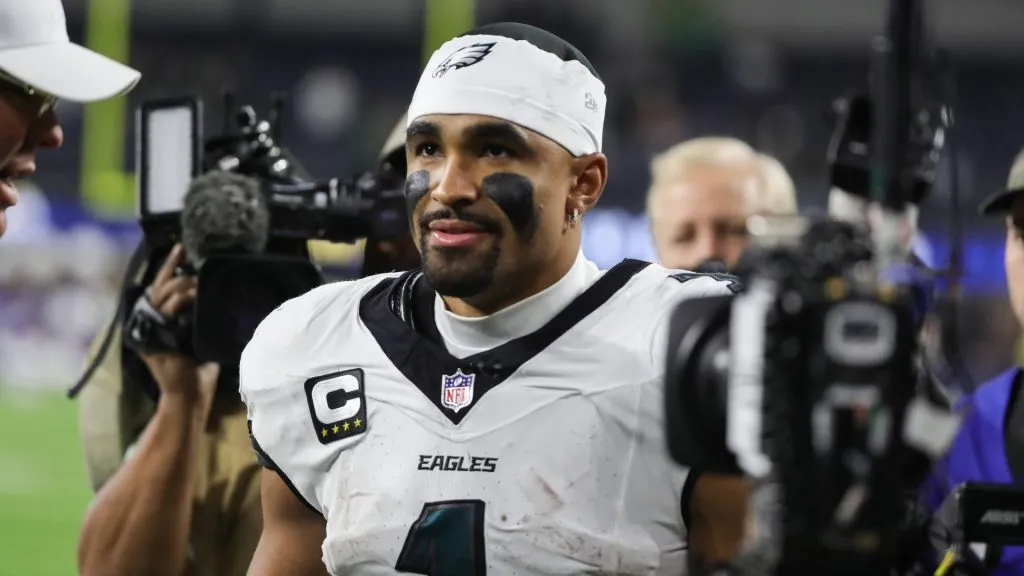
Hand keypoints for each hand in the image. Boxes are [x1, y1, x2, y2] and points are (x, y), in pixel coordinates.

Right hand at [139, 244, 217, 408]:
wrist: (192, 397)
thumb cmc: (200, 371)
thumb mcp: (201, 337)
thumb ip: (202, 317)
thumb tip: (219, 294)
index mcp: (160, 321)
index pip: (161, 287)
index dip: (170, 267)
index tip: (181, 248)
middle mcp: (151, 323)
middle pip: (159, 287)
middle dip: (174, 270)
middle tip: (189, 258)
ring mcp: (150, 331)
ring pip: (162, 296)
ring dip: (182, 285)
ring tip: (199, 280)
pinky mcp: (154, 339)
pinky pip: (167, 312)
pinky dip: (181, 301)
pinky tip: (196, 295)